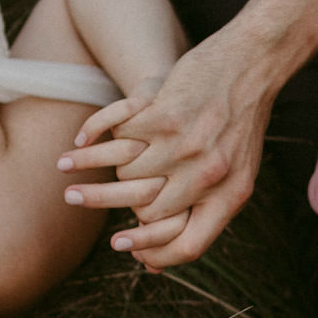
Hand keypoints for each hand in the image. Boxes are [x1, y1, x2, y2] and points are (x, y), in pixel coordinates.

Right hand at [58, 36, 276, 268]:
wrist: (251, 63)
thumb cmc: (241, 123)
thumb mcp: (239, 171)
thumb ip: (207, 208)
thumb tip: (163, 254)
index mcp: (230, 196)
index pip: (187, 246)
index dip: (151, 254)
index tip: (122, 245)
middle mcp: (208, 176)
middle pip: (145, 212)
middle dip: (105, 203)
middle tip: (74, 198)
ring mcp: (184, 146)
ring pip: (126, 174)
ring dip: (96, 169)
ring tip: (66, 166)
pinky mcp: (164, 116)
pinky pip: (120, 136)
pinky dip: (99, 134)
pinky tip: (82, 137)